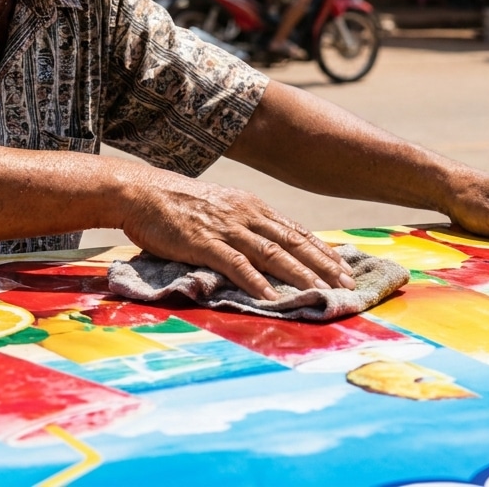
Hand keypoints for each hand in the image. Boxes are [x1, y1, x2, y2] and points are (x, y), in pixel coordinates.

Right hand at [120, 171, 355, 299]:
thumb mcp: (220, 208)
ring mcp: (227, 228)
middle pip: (293, 242)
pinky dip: (256, 281)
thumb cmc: (178, 204)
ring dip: (300, 274)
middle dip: (323, 265)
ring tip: (321, 292)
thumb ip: (244, 225)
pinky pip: (236, 264)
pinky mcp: (205, 242)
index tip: (344, 267)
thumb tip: (265, 246)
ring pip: (273, 253)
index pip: (296, 231)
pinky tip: (273, 296)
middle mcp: (246, 215)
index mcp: (252, 207)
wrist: (142, 192)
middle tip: (346, 284)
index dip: (322, 250)